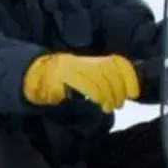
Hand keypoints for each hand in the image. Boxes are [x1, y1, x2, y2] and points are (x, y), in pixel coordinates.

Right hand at [23, 53, 138, 111]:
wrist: (32, 77)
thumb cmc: (59, 83)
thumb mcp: (83, 79)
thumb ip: (99, 84)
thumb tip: (119, 96)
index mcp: (92, 61)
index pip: (117, 62)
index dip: (129, 77)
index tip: (134, 92)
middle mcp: (85, 61)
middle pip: (111, 71)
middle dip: (119, 89)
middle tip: (119, 103)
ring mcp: (74, 66)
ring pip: (101, 77)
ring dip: (109, 94)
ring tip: (109, 107)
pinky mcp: (63, 75)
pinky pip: (85, 83)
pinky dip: (95, 93)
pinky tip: (98, 103)